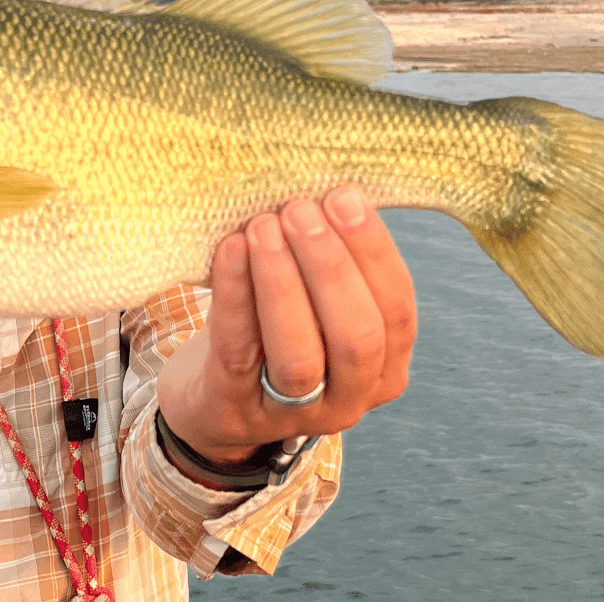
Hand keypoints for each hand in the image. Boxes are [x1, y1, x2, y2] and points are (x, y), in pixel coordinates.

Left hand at [156, 186, 416, 470]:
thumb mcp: (316, 307)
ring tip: (263, 226)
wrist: (207, 401)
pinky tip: (230, 250)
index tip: (345, 197)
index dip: (374, 253)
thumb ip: (332, 262)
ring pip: (299, 353)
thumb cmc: (271, 333)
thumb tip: (336, 187)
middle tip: (300, 209)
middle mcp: (349, 400)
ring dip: (283, 282)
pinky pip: (238, 351)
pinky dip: (236, 295)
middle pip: (356, 336)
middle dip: (331, 266)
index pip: (396, 312)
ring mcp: (292, 414)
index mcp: (384, 369)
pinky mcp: (235, 410)